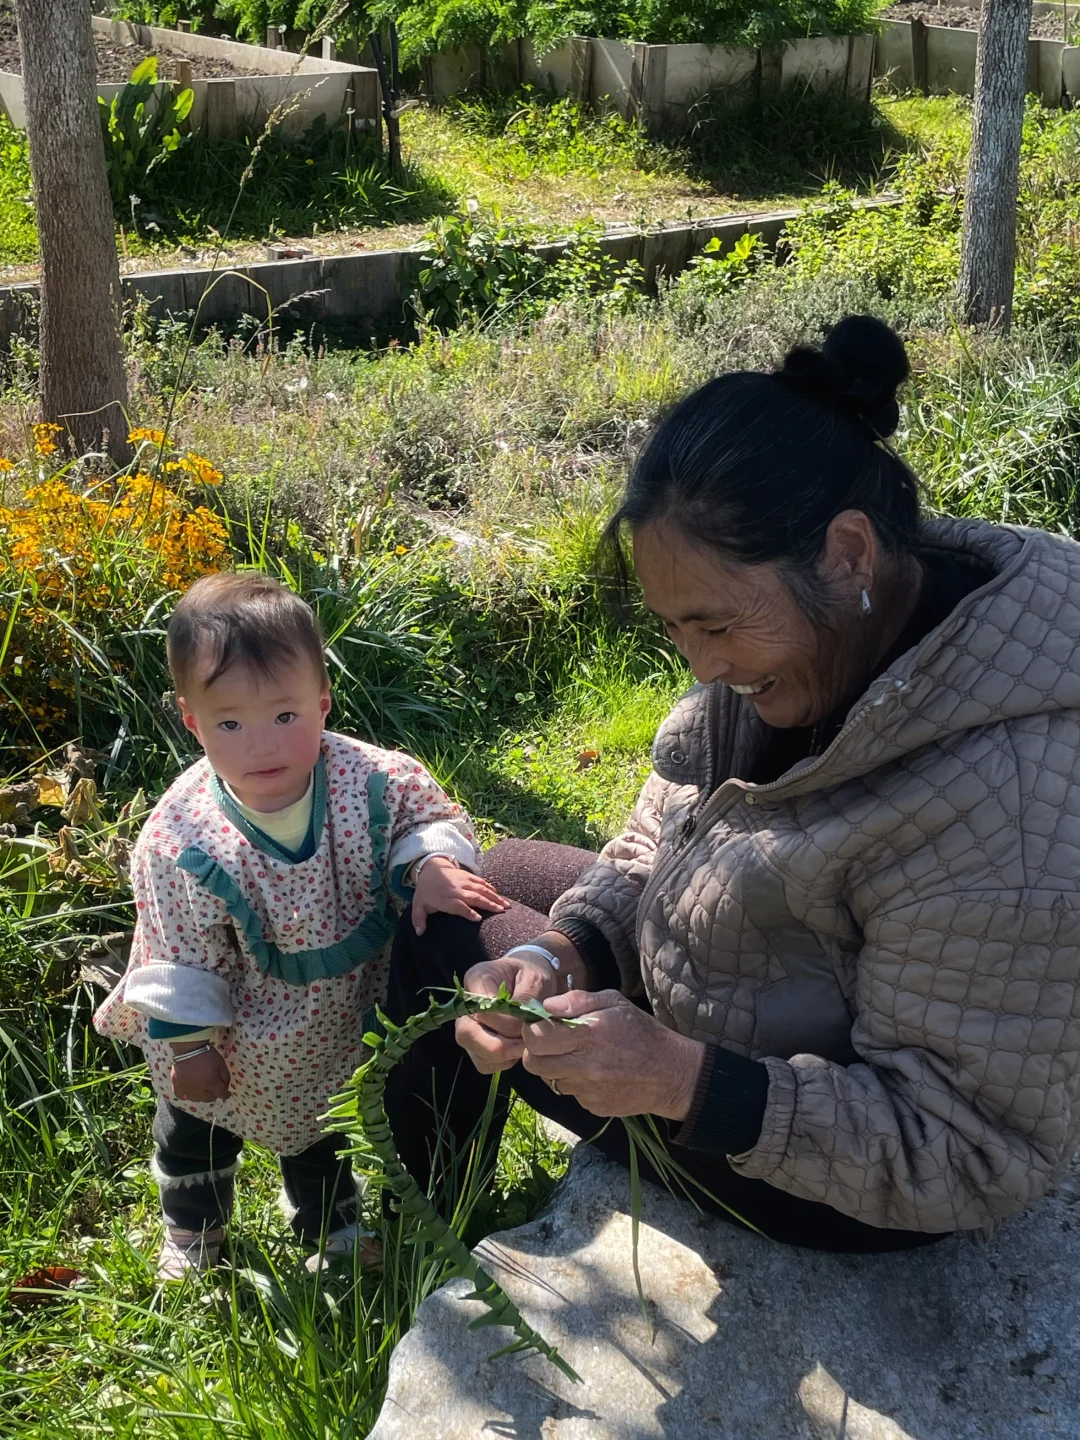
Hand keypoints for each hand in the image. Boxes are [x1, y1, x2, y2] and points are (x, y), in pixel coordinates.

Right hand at [170, 1044, 230, 1101]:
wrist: (189, 1047)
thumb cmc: (207, 1054)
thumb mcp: (221, 1064)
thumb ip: (225, 1078)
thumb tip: (225, 1088)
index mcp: (211, 1083)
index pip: (221, 1094)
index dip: (225, 1094)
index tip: (227, 1094)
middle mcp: (199, 1089)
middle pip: (208, 1099)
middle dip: (213, 1095)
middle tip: (215, 1091)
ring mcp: (186, 1088)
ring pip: (196, 1099)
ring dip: (201, 1096)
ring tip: (203, 1091)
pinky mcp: (176, 1084)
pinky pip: (181, 1096)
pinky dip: (185, 1096)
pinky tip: (189, 1094)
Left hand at [411, 857, 509, 935]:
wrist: (430, 868)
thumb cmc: (426, 891)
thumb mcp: (418, 905)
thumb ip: (419, 919)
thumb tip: (419, 933)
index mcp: (446, 899)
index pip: (459, 906)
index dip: (468, 912)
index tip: (478, 918)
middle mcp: (457, 890)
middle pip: (474, 898)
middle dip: (489, 904)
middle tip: (501, 911)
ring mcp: (464, 882)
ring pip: (481, 889)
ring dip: (494, 897)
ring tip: (506, 905)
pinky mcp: (468, 876)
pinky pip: (481, 882)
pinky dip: (490, 888)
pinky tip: (498, 895)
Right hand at [454, 949, 564, 1073]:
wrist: (531, 981)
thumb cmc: (532, 976)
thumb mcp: (536, 978)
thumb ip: (527, 999)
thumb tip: (519, 1025)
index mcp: (477, 979)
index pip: (483, 1011)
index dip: (507, 1024)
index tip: (529, 1024)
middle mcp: (464, 1005)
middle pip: (468, 1035)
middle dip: (501, 1046)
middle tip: (526, 1043)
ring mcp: (467, 1027)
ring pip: (477, 1053)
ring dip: (505, 1056)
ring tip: (524, 1043)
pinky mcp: (475, 1045)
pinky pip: (485, 1064)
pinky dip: (504, 1063)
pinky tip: (517, 1049)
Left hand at [520, 989, 705, 1120]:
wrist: (671, 1074)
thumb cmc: (642, 1032)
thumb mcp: (615, 1002)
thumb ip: (577, 1000)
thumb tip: (546, 1006)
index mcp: (588, 1035)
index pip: (536, 1038)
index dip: (533, 1030)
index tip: (542, 1026)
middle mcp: (584, 1066)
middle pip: (534, 1063)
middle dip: (537, 1052)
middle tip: (553, 1043)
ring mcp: (588, 1091)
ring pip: (551, 1080)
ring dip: (558, 1068)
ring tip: (582, 1057)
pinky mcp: (593, 1107)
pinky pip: (572, 1094)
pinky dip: (577, 1084)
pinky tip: (597, 1074)